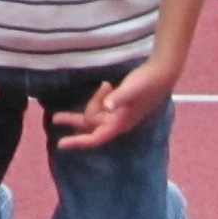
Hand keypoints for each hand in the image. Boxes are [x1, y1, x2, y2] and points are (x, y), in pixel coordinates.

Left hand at [54, 55, 177, 149]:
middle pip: (90, 124)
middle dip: (74, 120)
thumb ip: (119, 98)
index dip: (78, 142)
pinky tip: (107, 85)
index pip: (95, 137)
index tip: (61, 144)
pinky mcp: (119, 106)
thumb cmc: (147, 83)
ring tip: (106, 85)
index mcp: (120, 123)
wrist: (162, 74)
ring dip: (93, 102)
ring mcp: (118, 114)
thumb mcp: (131, 89)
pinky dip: (99, 98)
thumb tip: (108, 107)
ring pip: (95, 114)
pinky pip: (101, 106)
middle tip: (55, 117)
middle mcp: (117, 122)